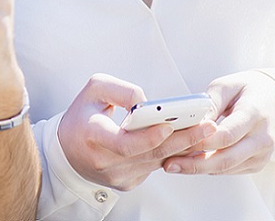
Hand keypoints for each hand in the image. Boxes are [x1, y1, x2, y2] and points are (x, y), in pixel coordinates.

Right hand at [58, 74, 216, 190]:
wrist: (67, 151)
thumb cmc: (83, 116)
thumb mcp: (93, 90)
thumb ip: (120, 90)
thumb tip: (147, 103)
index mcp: (92, 135)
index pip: (124, 143)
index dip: (148, 137)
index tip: (168, 126)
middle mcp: (104, 161)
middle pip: (150, 154)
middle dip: (182, 139)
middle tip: (207, 126)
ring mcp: (117, 176)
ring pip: (156, 162)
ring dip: (184, 147)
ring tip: (207, 132)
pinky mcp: (127, 183)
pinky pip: (154, 168)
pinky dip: (172, 155)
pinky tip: (191, 144)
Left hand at [163, 70, 274, 175]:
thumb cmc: (247, 90)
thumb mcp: (226, 86)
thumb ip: (210, 103)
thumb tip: (192, 122)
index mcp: (255, 115)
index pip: (227, 135)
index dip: (202, 141)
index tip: (178, 142)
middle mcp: (262, 139)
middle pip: (226, 158)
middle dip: (195, 164)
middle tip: (169, 163)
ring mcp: (262, 155)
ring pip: (225, 168)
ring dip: (197, 168)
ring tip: (173, 164)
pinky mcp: (257, 164)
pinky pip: (228, 170)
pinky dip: (208, 167)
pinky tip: (190, 163)